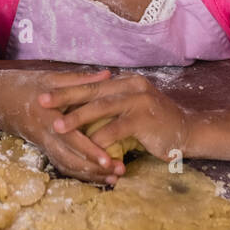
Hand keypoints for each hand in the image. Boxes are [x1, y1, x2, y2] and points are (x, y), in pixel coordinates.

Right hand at [0, 68, 127, 184]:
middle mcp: (43, 134)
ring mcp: (41, 143)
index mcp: (46, 116)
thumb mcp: (49, 78)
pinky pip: (60, 164)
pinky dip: (78, 172)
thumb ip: (80, 79)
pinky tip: (96, 175)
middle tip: (119, 174)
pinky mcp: (41, 147)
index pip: (71, 138)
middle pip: (70, 160)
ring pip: (66, 166)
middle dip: (95, 170)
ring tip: (113, 179)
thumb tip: (109, 74)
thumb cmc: (20, 83)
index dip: (90, 151)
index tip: (109, 161)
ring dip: (89, 175)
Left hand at [37, 73, 190, 164]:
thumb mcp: (132, 109)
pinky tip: (86, 147)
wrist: (188, 132)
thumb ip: (112, 105)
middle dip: (65, 97)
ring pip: (101, 108)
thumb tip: (81, 107)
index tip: (45, 93)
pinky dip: (101, 139)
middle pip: (92, 91)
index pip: (92, 85)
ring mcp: (139, 100)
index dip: (68, 89)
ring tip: (58, 126)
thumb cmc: (156, 125)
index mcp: (126, 82)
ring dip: (77, 118)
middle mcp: (132, 86)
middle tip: (41, 102)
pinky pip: (117, 128)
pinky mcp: (145, 118)